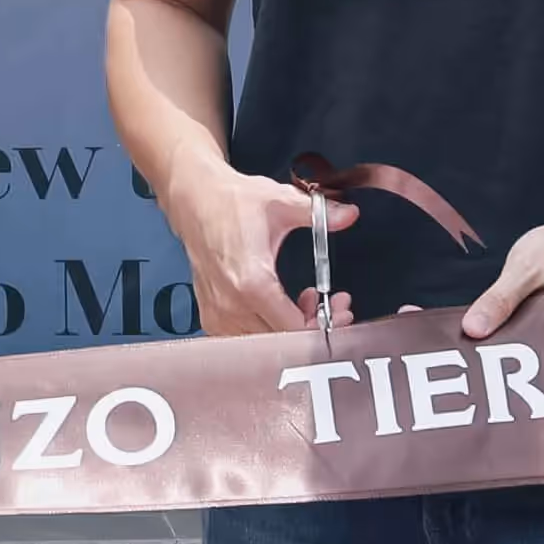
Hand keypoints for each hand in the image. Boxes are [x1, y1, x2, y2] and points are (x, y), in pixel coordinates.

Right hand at [166, 163, 354, 335]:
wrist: (194, 199)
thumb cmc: (232, 202)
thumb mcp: (282, 202)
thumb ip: (320, 213)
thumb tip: (349, 215)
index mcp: (252, 282)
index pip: (294, 329)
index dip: (323, 325)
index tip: (338, 310)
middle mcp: (231, 305)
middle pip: (282, 341)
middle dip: (312, 326)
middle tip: (329, 305)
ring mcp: (218, 313)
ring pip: (263, 344)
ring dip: (289, 329)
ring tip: (303, 302)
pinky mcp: (210, 315)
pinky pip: (244, 339)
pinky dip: (266, 330)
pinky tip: (277, 308)